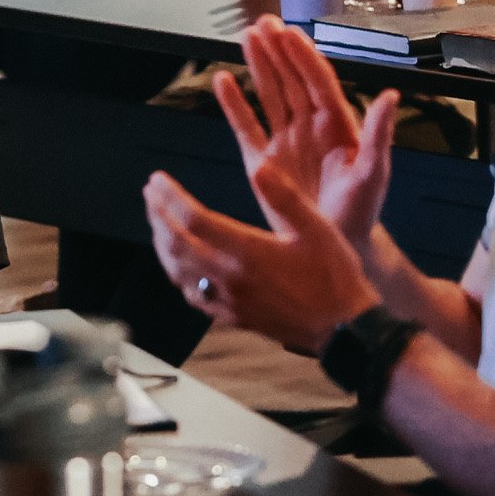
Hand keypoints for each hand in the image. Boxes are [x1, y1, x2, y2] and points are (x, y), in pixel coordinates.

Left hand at [144, 161, 379, 353]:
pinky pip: (193, 296)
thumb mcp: (317, 227)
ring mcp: (229, 302)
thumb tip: (258, 166)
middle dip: (158, 216)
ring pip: (179, 272)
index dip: (170, 197)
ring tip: (157, 222)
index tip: (157, 180)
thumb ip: (284, 195)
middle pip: (177, 245)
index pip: (193, 220)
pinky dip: (177, 275)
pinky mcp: (234, 318)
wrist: (344, 329)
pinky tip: (179, 266)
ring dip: (162, 244)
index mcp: (248, 252)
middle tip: (150, 193)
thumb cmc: (334, 276)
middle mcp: (231, 279)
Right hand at [214, 18, 398, 249]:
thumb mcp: (373, 174)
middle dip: (277, 50)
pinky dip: (234, 105)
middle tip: (262, 22)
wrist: (336, 245)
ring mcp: (285, 141)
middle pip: (291, 79)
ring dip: (258, 66)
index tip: (288, 32)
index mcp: (337, 125)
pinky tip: (222, 81)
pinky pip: (246, 126)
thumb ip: (379, 135)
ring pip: (269, 94)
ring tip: (246, 37)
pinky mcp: (263, 161)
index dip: (303, 56)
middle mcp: (309, 126)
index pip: (317, 82)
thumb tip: (391, 95)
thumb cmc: (360, 210)